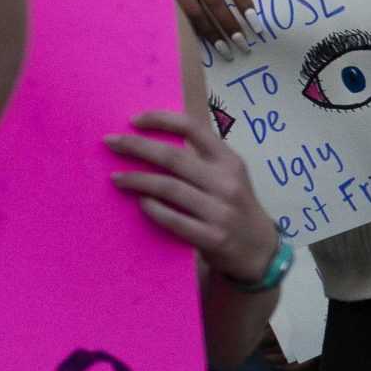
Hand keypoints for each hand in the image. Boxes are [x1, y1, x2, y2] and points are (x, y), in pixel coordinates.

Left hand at [106, 110, 280, 282]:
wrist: (259, 250)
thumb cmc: (234, 207)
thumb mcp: (228, 176)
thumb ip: (201, 160)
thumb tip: (151, 141)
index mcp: (229, 161)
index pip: (194, 128)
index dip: (161, 120)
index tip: (133, 120)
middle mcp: (226, 182)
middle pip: (173, 157)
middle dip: (136, 146)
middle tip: (110, 142)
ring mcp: (220, 211)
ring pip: (169, 188)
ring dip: (137, 179)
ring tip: (116, 177)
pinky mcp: (212, 237)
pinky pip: (173, 219)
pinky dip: (152, 209)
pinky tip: (140, 203)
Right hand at [172, 0, 254, 47]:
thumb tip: (249, 18)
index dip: (244, 4)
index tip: (256, 27)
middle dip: (229, 23)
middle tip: (242, 44)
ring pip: (194, 11)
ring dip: (212, 33)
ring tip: (226, 50)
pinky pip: (182, 16)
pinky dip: (197, 31)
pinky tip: (207, 44)